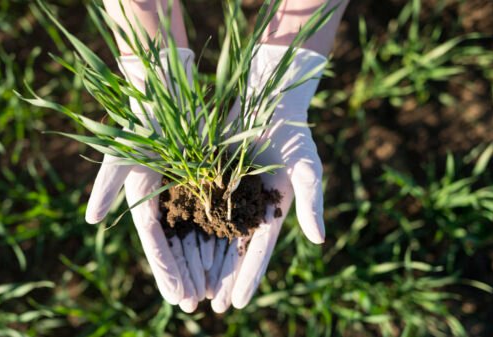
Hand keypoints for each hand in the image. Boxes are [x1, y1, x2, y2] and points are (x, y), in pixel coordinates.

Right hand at [85, 48, 209, 310]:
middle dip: (185, 275)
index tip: (177, 298)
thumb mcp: (122, 153)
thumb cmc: (141, 119)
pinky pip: (215, 213)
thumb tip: (91, 219)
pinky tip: (231, 254)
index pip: (155, 244)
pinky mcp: (205, 180)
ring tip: (211, 291)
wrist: (165, 89)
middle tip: (196, 305)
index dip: (165, 272)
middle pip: (176, 247)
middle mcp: (164, 200)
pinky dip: (221, 235)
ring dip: (203, 263)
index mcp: (143, 199)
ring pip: (196, 236)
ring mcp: (185, 192)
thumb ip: (107, 186)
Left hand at [207, 44, 327, 311]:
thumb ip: (312, 202)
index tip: (238, 304)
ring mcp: (227, 193)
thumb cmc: (293, 132)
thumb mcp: (307, 167)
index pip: (258, 251)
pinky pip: (195, 206)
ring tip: (192, 286)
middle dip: (223, 278)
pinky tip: (174, 246)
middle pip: (232, 250)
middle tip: (210, 307)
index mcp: (273, 211)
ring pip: (211, 235)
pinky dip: (187, 227)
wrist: (269, 96)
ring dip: (202, 260)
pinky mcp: (208, 176)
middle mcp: (249, 208)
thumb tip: (318, 241)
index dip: (248, 278)